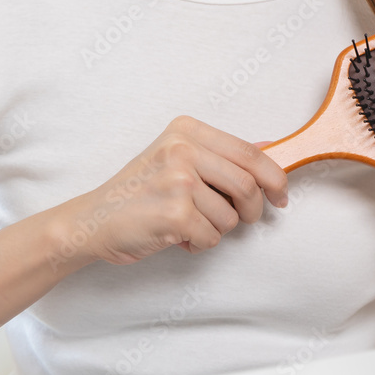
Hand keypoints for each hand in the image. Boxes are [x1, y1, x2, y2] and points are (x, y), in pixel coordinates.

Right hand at [58, 116, 289, 265]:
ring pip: (231, 216)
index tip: (281, 195)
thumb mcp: (177, 159)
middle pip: (249, 184)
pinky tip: (176, 235)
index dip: (275, 177)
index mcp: (187, 130)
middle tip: (242, 219)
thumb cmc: (138, 192)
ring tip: (188, 223)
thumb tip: (270, 147)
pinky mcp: (175, 213)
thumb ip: (222, 154)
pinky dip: (199, 244)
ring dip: (216, 229)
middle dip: (251, 209)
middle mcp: (182, 149)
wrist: (92, 220)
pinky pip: (212, 236)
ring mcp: (178, 180)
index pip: (249, 152)